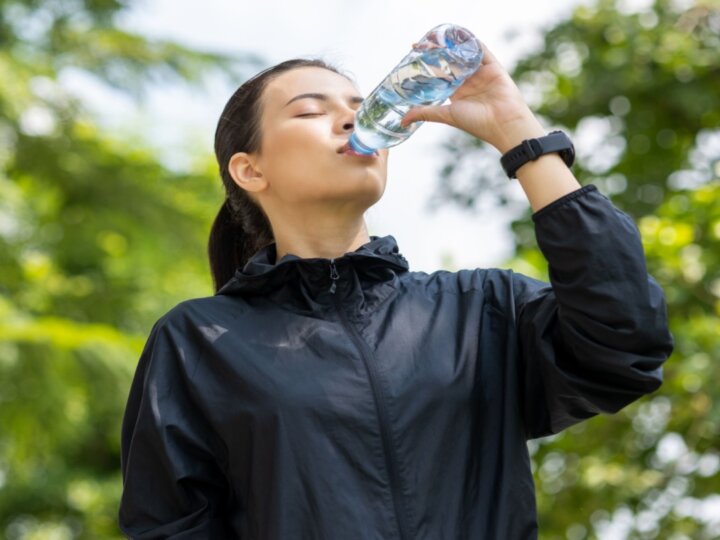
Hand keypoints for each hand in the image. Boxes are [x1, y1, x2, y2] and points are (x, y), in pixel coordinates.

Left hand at [399, 43, 545, 153]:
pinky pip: (482, 50)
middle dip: (437, 52)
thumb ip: (425, 113)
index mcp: (458, 93)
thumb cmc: (476, 123)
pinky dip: (471, 41)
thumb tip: (403, 120)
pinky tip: (459, 35)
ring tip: (438, 36)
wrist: (503, 124)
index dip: (428, 64)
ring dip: (452, 45)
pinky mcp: (493, 67)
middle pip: (451, 62)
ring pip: (464, 54)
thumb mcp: (446, 115)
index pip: (440, 74)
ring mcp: (481, 74)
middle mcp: (469, 82)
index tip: (414, 53)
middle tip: (422, 43)